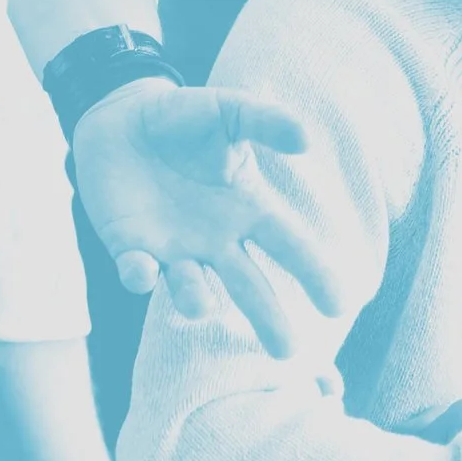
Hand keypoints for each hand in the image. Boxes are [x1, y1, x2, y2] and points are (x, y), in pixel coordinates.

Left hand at [69, 80, 342, 357]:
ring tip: (203, 304)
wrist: (121, 119)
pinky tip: (141, 270)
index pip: (289, 244)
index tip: (340, 304)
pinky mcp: (130, 248)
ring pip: (191, 289)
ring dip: (196, 299)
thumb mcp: (229, 110)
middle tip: (287, 350)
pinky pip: (136, 272)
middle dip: (268, 317)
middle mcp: (216, 239)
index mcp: (247, 207)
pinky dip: (138, 275)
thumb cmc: (184, 117)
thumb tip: (305, 140)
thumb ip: (265, 121)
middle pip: (250, 285)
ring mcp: (173, 248)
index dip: (314, 272)